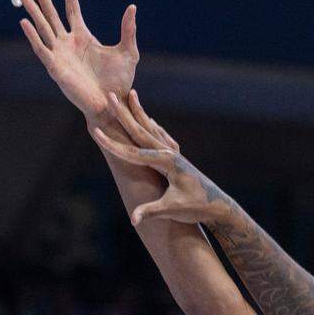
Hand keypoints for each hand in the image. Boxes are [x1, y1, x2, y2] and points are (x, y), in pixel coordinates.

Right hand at [19, 0, 137, 121]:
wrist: (112, 103)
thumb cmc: (120, 81)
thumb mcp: (128, 52)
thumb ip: (128, 30)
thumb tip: (132, 7)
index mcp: (84, 38)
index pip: (73, 11)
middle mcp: (69, 44)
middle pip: (53, 16)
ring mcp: (60, 54)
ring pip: (44, 28)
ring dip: (34, 13)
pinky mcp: (55, 67)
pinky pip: (41, 48)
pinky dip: (33, 35)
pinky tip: (25, 22)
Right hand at [92, 91, 228, 228]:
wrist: (219, 205)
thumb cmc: (196, 207)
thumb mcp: (172, 210)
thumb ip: (151, 211)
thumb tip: (133, 220)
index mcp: (165, 162)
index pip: (131, 151)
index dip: (111, 143)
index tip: (95, 130)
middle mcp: (169, 153)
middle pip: (141, 130)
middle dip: (124, 114)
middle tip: (111, 95)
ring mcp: (173, 153)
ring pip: (151, 129)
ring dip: (138, 113)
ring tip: (131, 94)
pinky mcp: (176, 157)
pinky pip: (159, 136)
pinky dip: (150, 125)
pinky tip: (148, 118)